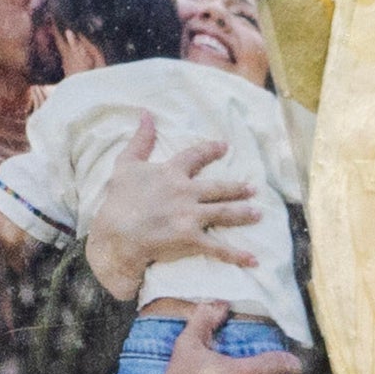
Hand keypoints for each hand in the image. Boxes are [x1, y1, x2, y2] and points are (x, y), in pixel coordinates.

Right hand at [83, 129, 271, 304]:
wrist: (116, 234)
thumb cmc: (117, 200)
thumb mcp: (125, 165)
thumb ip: (140, 140)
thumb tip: (146, 114)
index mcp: (172, 173)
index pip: (196, 156)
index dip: (211, 150)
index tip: (225, 146)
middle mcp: (186, 192)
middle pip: (219, 188)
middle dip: (238, 188)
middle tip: (253, 188)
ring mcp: (190, 216)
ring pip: (224, 213)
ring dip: (243, 214)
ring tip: (258, 214)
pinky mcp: (190, 238)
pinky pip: (218, 247)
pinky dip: (236, 254)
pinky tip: (253, 259)